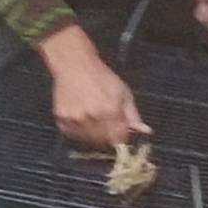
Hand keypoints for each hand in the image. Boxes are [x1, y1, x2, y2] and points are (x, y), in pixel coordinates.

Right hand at [37, 24, 150, 148]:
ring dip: (93, 135)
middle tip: (105, 122)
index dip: (120, 137)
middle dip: (107, 136)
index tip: (119, 132)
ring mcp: (76, 120)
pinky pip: (73, 135)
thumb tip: (145, 131)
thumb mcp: (123, 92)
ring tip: (92, 117)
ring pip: (88, 140)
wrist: (75, 65)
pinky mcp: (62, 120)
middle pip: (103, 142)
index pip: (119, 139)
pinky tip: (81, 118)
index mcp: (111, 111)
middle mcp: (93, 118)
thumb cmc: (102, 77)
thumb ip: (133, 115)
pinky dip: (78, 131)